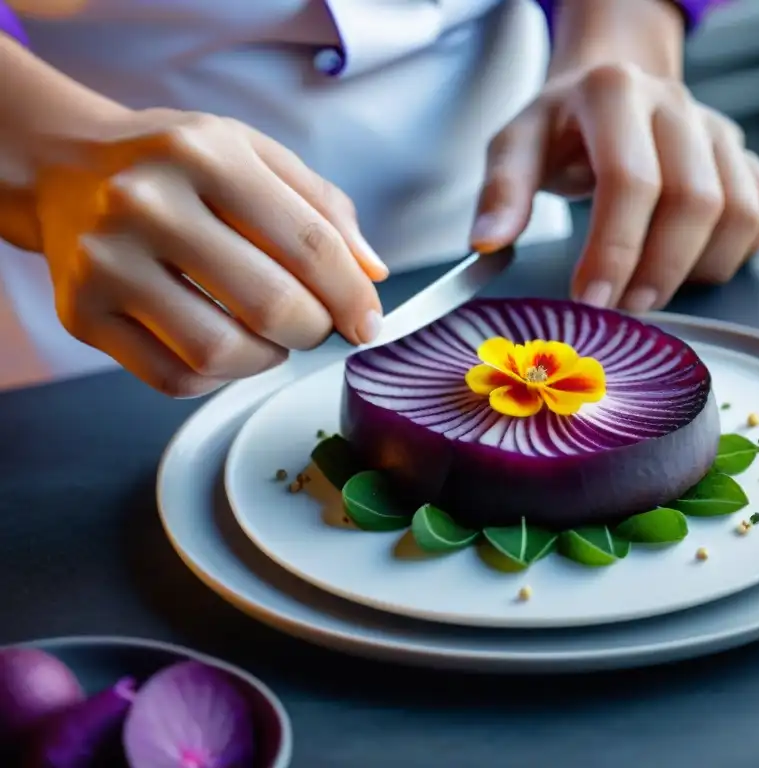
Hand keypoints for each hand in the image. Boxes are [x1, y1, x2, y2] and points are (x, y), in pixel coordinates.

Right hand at [32, 109, 387, 396]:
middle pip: (271, 305)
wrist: (65, 168)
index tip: (368, 322)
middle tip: (313, 324)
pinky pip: (173, 379)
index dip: (352, 296)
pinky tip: (222, 344)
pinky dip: (216, 377)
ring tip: (268, 334)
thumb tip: (371, 273)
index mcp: (206, 154)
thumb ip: (322, 207)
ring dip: (266, 359)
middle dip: (314, 329)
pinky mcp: (80, 314)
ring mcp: (106, 262)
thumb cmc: (176, 166)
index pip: (309, 244)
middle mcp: (147, 203)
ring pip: (220, 353)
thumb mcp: (253, 154)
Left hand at [471, 63, 758, 311]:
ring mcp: (719, 131)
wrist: (608, 90)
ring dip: (697, 270)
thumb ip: (501, 190)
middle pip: (695, 201)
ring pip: (739, 213)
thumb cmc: (562, 127)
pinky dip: (733, 255)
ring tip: (650, 293)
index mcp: (615, 94)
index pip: (631, 180)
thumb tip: (489, 241)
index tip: (592, 300)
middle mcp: (676, 106)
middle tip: (624, 310)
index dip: (614, 251)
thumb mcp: (516, 144)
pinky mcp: (744, 157)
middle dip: (658, 271)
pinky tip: (689, 266)